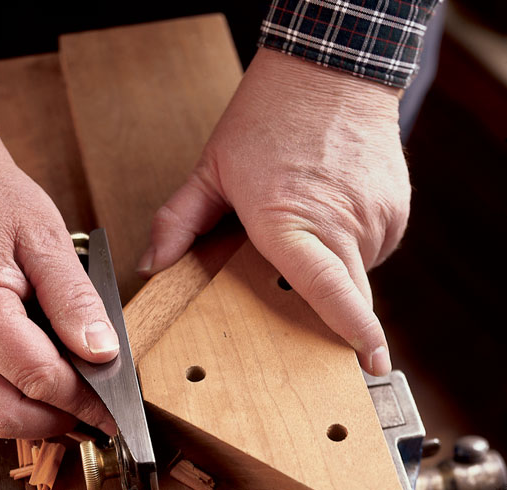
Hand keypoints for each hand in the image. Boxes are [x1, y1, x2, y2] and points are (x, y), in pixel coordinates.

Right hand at [0, 114, 118, 437]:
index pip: (42, 380)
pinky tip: (38, 380)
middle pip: (10, 416)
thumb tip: (104, 353)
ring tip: (72, 392)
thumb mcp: (47, 239)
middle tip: (98, 406)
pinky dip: (12, 402)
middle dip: (60, 419)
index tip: (118, 412)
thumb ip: (76, 300)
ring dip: (36, 416)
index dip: (86, 402)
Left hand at [139, 49, 410, 375]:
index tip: (370, 362)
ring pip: (358, 273)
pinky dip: (352, 246)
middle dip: (335, 314)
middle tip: (309, 290)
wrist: (331, 68)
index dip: (352, 331)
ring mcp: (374, 216)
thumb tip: (152, 266)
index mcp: (289, 223)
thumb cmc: (269, 117)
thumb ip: (177, 221)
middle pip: (349, 298)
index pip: (327, 289)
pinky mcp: (396, 209)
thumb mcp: (211, 168)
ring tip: (309, 224)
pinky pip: (374, 249)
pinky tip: (330, 215)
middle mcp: (339, 224)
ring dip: (334, 266)